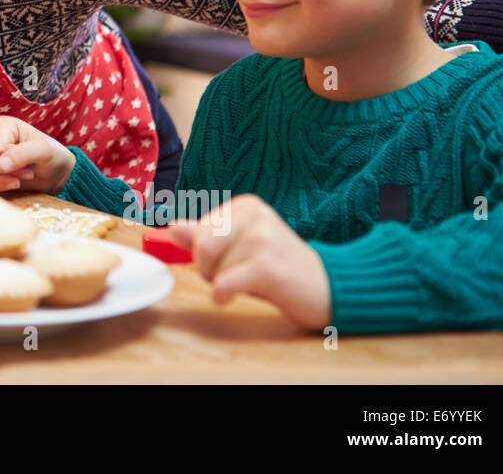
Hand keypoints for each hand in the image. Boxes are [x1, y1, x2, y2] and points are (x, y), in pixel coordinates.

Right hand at [0, 115, 75, 195]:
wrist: (54, 174)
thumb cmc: (50, 156)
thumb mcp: (44, 151)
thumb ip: (23, 153)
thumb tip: (1, 164)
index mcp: (3, 126)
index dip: (12, 161)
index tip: (30, 165)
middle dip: (7, 174)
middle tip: (28, 175)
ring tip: (18, 184)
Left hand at [167, 193, 330, 330]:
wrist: (328, 286)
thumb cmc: (278, 267)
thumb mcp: (240, 246)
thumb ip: (206, 235)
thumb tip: (174, 228)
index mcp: (245, 205)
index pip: (198, 231)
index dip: (204, 253)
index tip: (232, 259)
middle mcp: (253, 215)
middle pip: (200, 246)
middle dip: (209, 268)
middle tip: (236, 275)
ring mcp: (261, 239)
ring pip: (212, 268)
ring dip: (222, 283)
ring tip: (250, 282)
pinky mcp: (266, 266)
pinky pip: (222, 284)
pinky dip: (222, 295)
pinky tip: (232, 297)